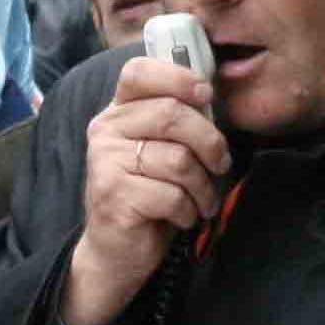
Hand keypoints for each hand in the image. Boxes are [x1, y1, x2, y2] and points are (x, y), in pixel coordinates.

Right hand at [62, 53, 230, 324]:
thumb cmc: (146, 197)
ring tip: (201, 200)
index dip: (178, 77)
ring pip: (178, 159)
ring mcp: (105, 163)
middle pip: (172, 114)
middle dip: (210, 142)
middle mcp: (105, 131)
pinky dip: (189, 211)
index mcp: (116, 112)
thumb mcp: (158, 150)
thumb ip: (175, 121)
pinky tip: (183, 217)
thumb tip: (212, 94)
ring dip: (203, 186)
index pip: (139, 72)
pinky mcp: (114, 196)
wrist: (114, 253)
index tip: (206, 96)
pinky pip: (172, 194)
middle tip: (220, 165)